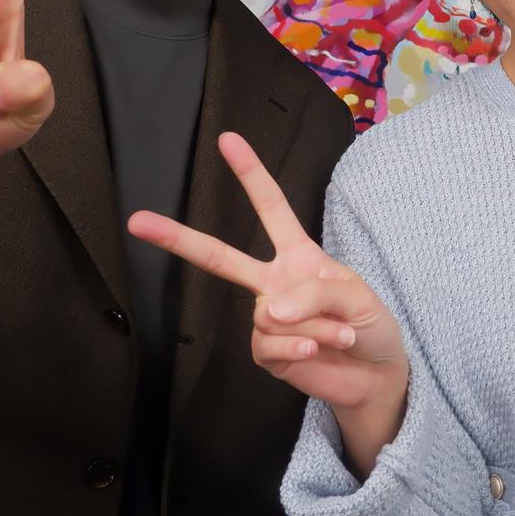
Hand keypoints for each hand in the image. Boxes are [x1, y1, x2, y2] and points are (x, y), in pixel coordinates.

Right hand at [128, 133, 407, 417]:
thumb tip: (269, 310)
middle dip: (179, 238)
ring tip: (339, 334)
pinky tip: (317, 351)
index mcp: (298, 255)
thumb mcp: (356, 296)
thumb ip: (315, 293)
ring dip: (313, 327)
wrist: (377, 376)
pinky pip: (269, 344)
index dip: (250, 174)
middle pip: (221, 257)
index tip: (228, 140)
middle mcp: (275, 282)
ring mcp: (266, 318)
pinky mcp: (266, 352)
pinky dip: (297, 348)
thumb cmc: (371, 325)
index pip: (272, 208)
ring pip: (271, 316)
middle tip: (137, 220)